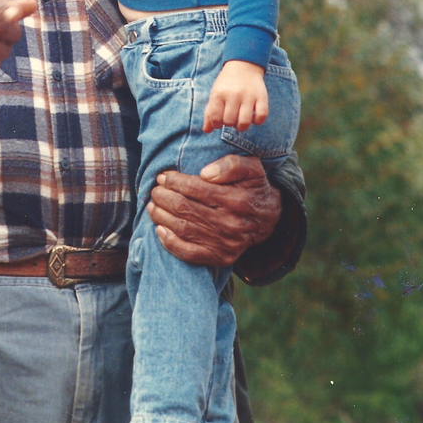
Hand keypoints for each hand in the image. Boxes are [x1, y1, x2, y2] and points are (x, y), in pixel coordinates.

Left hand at [147, 154, 281, 266]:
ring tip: (152, 206)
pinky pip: (189, 253)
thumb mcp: (252, 168)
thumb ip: (231, 164)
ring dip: (161, 217)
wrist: (270, 218)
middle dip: (164, 197)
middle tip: (155, 190)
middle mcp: (230, 223)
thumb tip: (205, 173)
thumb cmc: (254, 188)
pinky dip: (170, 243)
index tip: (163, 177)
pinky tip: (159, 230)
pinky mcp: (220, 257)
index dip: (174, 182)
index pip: (196, 189)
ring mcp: (225, 243)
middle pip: (185, 209)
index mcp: (236, 199)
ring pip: (183, 230)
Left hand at [203, 59, 267, 132]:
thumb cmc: (227, 84)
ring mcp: (248, 96)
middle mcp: (233, 95)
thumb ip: (209, 112)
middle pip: (229, 122)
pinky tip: (253, 117)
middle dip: (229, 124)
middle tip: (231, 117)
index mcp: (219, 94)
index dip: (216, 124)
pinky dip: (257, 121)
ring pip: (244, 122)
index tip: (219, 120)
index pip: (215, 118)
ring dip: (241, 126)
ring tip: (240, 120)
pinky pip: (261, 117)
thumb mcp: (215, 94)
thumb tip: (206, 130)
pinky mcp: (262, 97)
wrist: (243, 65)